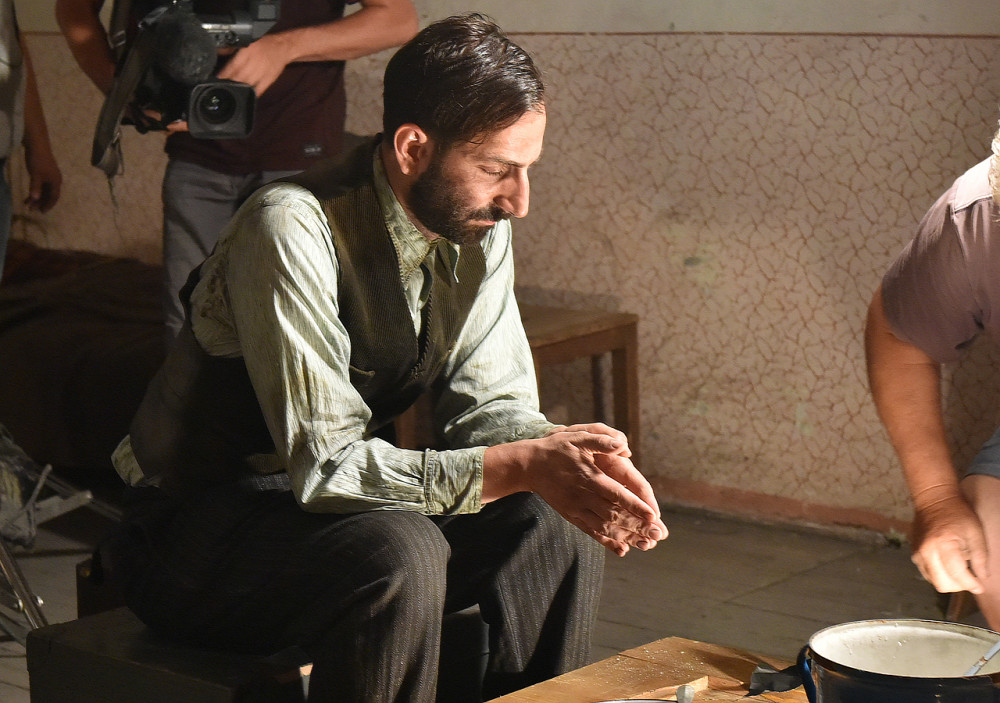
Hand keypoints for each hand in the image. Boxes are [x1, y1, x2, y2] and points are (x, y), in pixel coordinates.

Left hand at [23, 148, 60, 212]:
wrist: (38, 146)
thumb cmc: (38, 161)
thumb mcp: (36, 175)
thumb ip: (35, 187)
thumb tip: (35, 199)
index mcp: (56, 182)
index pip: (54, 197)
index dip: (48, 205)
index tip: (42, 212)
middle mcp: (55, 181)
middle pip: (49, 195)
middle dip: (41, 202)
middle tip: (32, 209)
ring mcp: (50, 177)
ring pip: (44, 190)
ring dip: (37, 197)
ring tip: (28, 203)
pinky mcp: (44, 173)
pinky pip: (41, 185)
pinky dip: (36, 190)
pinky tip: (29, 193)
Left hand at [217, 35, 290, 95]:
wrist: (282, 48)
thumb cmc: (263, 45)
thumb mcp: (247, 42)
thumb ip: (232, 49)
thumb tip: (218, 52)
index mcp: (249, 51)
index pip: (234, 65)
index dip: (225, 73)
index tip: (218, 78)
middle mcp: (256, 61)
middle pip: (240, 76)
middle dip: (230, 81)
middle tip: (222, 85)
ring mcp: (263, 72)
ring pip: (248, 83)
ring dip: (239, 87)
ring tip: (231, 90)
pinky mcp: (269, 79)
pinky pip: (259, 89)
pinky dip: (252, 93)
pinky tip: (246, 95)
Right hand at [515, 429, 666, 556]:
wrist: (529, 466)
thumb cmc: (556, 449)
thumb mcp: (577, 437)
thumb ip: (600, 439)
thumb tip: (623, 444)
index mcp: (589, 477)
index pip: (616, 494)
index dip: (635, 505)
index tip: (653, 516)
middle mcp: (583, 496)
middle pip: (614, 515)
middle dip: (637, 526)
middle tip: (658, 535)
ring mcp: (577, 508)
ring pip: (604, 526)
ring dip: (626, 536)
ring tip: (646, 544)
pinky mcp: (571, 515)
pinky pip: (591, 531)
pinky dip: (607, 541)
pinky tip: (622, 549)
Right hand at [910, 493, 986, 594]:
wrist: (933, 501)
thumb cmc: (958, 514)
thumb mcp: (976, 533)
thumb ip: (981, 558)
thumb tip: (981, 578)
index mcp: (943, 544)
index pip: (957, 575)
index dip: (972, 584)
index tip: (980, 586)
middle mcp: (926, 552)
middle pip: (942, 585)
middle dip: (959, 585)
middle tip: (970, 577)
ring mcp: (917, 554)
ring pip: (934, 582)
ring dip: (949, 580)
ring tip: (959, 567)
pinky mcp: (914, 555)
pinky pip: (928, 574)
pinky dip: (940, 574)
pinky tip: (948, 563)